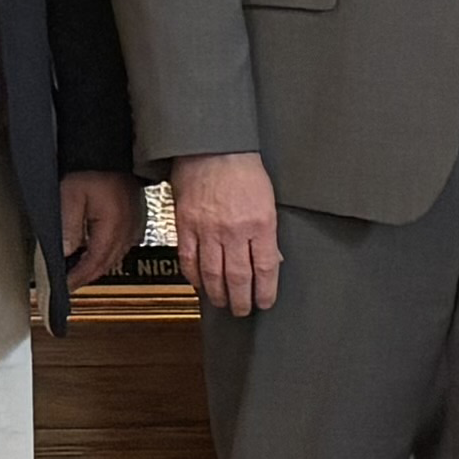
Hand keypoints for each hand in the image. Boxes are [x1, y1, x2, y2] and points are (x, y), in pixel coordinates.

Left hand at [56, 170, 138, 296]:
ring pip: (116, 256)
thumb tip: (65, 253)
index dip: (78, 278)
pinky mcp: (134, 217)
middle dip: (87, 276)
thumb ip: (68, 227)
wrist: (109, 149)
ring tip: (80, 271)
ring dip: (98, 266)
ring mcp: (134, 223)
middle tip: (70, 283)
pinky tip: (97, 251)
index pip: (95, 262)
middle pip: (107, 263)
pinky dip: (108, 253)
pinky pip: (123, 244)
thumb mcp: (70, 196)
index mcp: (113, 226)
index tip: (64, 286)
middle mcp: (128, 228)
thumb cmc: (91, 167)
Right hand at [172, 149, 281, 316]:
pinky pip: (188, 259)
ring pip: (213, 274)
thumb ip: (268, 232)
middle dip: (241, 300)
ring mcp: (207, 229)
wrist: (213, 148)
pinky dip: (194, 276)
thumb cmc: (244, 170)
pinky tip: (200, 285)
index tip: (264, 302)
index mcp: (260, 224)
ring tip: (222, 303)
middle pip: (239, 278)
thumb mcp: (268, 200)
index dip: (265, 291)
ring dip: (218, 294)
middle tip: (242, 310)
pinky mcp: (186, 225)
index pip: (265, 268)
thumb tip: (271, 260)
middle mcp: (234, 230)